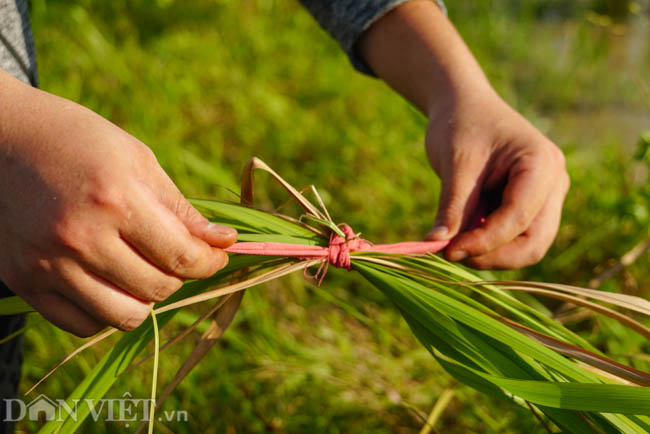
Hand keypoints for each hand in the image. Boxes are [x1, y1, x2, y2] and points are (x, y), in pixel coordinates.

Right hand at [0, 71, 236, 336]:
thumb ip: (179, 209)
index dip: (211, 262)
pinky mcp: (23, 280)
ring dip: (146, 299)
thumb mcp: (137, 159)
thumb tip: (223, 242)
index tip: (218, 254)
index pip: (181, 257)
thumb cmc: (78, 140)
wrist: (0, 137)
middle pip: (157, 290)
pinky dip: (106, 311)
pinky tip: (110, 283)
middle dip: (181, 276)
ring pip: (123, 317)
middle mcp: (80, 238)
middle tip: (179, 257)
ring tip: (145, 272)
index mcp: (115, 199)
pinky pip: (81, 323)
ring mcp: (47, 264)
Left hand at [357, 1, 568, 268]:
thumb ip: (452, 208)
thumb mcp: (455, 166)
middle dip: (493, 256)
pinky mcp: (532, 205)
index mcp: (541, 165)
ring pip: (527, 245)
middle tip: (451, 254)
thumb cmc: (460, 125)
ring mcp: (546, 196)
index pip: (518, 220)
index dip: (483, 242)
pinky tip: (462, 233)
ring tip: (454, 240)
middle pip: (533, 243)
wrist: (463, 104)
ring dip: (490, 252)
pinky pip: (516, 237)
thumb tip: (436, 246)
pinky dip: (489, 243)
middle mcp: (554, 183)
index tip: (446, 250)